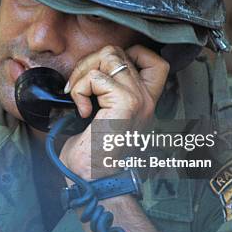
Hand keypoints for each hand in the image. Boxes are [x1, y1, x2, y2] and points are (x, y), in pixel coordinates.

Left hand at [58, 44, 169, 180]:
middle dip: (90, 62)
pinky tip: (82, 112)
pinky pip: (96, 77)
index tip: (100, 73)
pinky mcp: (126, 103)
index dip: (126, 54)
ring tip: (78, 98)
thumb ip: (104, 92)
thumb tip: (83, 71)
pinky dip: (80, 90)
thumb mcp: (103, 116)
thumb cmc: (91, 155)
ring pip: (109, 56)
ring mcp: (139, 99)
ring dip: (83, 73)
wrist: (94, 180)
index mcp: (145, 101)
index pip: (154, 59)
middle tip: (77, 88)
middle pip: (119, 51)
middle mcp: (147, 98)